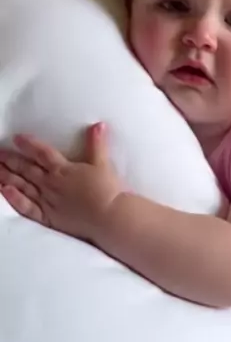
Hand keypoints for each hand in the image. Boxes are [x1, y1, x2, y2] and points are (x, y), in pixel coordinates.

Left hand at [0, 123, 123, 241]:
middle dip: (10, 160)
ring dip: (7, 176)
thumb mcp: (103, 164)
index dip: (29, 145)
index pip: (42, 153)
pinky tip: (5, 191)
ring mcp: (47, 200)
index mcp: (63, 169)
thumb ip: (97, 144)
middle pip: (26, 168)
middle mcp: (51, 183)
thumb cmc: (107, 191)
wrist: (108, 216)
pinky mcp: (49, 217)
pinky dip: (15, 200)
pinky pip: (27, 208)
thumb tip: (98, 125)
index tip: (16, 138)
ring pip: (22, 185)